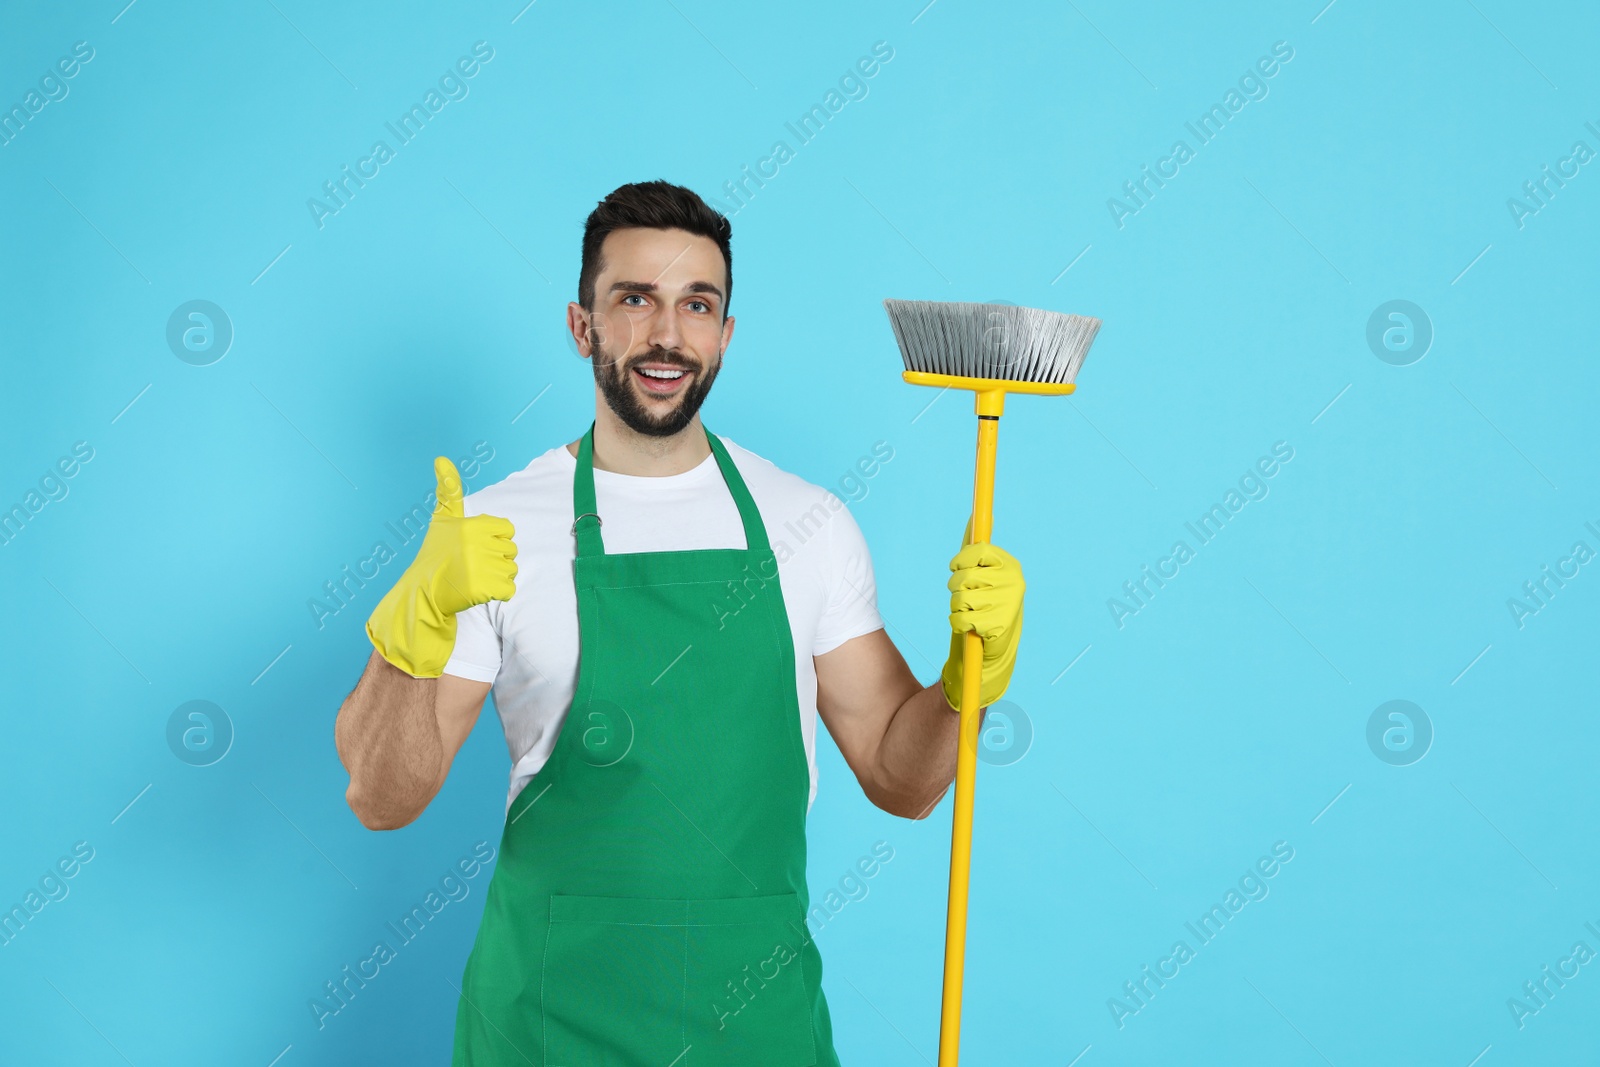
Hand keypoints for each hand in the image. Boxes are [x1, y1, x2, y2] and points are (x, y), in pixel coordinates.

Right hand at [366, 457, 517, 677]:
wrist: (424, 592)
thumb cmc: (436, 554)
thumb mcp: (443, 519)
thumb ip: (448, 490)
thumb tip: (441, 458)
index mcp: (474, 525)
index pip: (508, 530)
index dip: (494, 540)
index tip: (475, 547)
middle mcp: (478, 544)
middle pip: (511, 551)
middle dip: (496, 559)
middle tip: (472, 564)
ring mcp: (482, 568)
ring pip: (511, 570)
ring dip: (497, 577)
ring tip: (474, 577)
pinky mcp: (485, 590)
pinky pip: (510, 590)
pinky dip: (499, 593)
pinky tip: (479, 590)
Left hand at [939, 520, 1023, 710]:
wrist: (995, 645)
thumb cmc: (984, 603)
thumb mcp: (982, 573)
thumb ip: (975, 548)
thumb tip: (973, 515)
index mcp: (1009, 565)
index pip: (977, 550)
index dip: (960, 560)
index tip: (956, 568)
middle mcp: (1013, 582)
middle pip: (964, 576)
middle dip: (955, 588)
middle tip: (965, 597)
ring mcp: (1007, 604)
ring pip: (960, 598)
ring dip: (956, 608)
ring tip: (969, 612)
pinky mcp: (999, 626)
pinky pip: (960, 619)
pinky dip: (958, 624)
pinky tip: (970, 627)